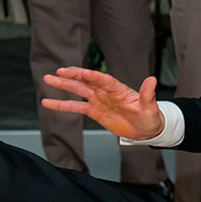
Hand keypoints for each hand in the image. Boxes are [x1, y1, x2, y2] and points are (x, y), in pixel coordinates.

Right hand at [41, 66, 165, 139]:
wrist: (145, 129)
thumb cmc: (149, 116)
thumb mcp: (150, 107)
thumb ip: (148, 94)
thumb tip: (152, 79)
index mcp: (118, 88)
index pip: (104, 80)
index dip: (93, 76)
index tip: (83, 72)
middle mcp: (105, 91)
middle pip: (86, 81)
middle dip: (73, 76)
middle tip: (58, 71)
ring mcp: (98, 100)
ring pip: (78, 90)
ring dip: (63, 85)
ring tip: (47, 79)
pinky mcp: (93, 111)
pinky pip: (75, 107)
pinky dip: (62, 105)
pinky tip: (47, 103)